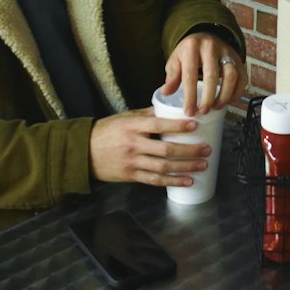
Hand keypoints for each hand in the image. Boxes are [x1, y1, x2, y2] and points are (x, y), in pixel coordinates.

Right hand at [89, 108, 209, 187]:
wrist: (83, 152)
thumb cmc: (106, 131)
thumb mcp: (125, 117)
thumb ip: (147, 114)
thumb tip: (169, 108)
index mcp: (132, 126)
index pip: (158, 125)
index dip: (178, 126)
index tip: (195, 125)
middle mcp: (133, 144)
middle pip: (166, 149)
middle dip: (189, 150)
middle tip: (206, 149)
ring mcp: (132, 162)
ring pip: (163, 167)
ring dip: (185, 167)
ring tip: (202, 165)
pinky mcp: (131, 176)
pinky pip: (155, 180)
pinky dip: (172, 181)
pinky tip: (186, 181)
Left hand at [163, 33, 245, 115]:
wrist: (207, 35)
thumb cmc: (189, 51)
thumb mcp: (176, 59)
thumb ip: (172, 76)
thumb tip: (166, 92)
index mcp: (192, 47)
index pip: (190, 74)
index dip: (190, 96)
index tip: (189, 111)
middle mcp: (211, 47)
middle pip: (212, 75)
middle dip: (208, 98)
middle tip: (203, 111)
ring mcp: (227, 51)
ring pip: (231, 76)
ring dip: (224, 95)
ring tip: (216, 107)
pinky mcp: (238, 58)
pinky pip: (242, 77)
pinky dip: (237, 92)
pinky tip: (228, 100)